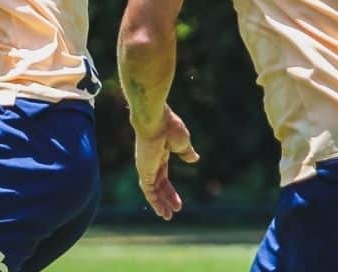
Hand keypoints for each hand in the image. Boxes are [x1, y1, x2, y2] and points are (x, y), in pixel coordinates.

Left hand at [133, 105, 198, 220]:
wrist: (156, 120)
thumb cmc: (169, 126)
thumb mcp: (182, 142)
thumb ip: (186, 151)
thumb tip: (194, 158)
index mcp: (160, 153)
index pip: (162, 175)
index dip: (169, 189)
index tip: (178, 202)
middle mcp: (150, 161)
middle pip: (157, 184)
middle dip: (165, 198)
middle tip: (173, 211)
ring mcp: (146, 166)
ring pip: (151, 190)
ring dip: (159, 203)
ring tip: (167, 216)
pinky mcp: (143, 169)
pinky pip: (147, 189)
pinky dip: (154, 201)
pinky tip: (160, 211)